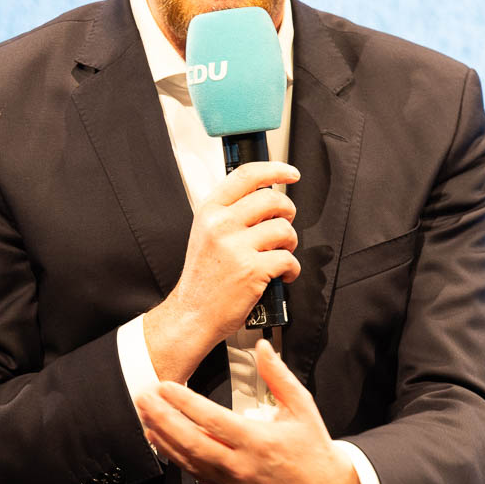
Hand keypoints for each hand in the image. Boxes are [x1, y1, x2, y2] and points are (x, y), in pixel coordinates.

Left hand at [135, 340, 361, 483]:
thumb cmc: (311, 447)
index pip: (212, 419)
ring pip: (186, 459)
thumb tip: (263, 347)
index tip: (166, 386)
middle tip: (143, 397)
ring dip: (161, 435)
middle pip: (190, 441)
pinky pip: (192, 472)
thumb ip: (278, 376)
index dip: (184, 402)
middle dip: (162, 418)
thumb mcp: (302, 406)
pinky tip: (159, 439)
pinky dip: (172, 454)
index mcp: (259, 441)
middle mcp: (240, 464)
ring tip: (145, 414)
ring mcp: (231, 480)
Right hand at [144, 161, 299, 381]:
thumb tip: (266, 199)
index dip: (274, 169)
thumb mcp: (206, 234)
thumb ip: (230, 213)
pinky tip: (282, 274)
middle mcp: (221, 225)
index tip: (290, 172)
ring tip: (280, 253)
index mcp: (209, 211)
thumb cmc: (203, 278)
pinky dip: (291, 268)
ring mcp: (236, 247)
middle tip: (286, 224)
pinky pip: (288, 259)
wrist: (192, 314)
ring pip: (284, 229)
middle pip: (271, 199)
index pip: (245, 176)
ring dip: (290, 242)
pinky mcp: (252, 270)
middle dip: (288, 211)